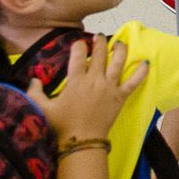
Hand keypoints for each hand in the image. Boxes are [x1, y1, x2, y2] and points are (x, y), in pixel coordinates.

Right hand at [29, 36, 146, 141]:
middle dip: (100, 42)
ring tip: (120, 42)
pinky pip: (134, 82)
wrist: (82, 141)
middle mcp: (94, 80)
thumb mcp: (42, 108)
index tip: (79, 44)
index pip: (78, 55)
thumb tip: (33, 79)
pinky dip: (141, 72)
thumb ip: (35, 92)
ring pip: (118, 62)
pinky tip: (145, 63)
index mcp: (76, 80)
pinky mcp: (120, 97)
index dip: (79, 46)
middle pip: (99, 54)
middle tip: (99, 37)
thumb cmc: (61, 125)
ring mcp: (109, 87)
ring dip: (120, 50)